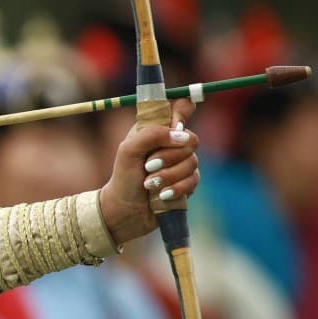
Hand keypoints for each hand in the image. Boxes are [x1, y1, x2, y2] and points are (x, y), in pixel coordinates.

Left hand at [99, 98, 200, 243]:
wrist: (124, 210)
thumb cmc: (123, 178)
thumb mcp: (128, 150)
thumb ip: (151, 135)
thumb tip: (181, 135)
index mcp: (155, 129)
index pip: (179, 107)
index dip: (182, 112)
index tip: (173, 126)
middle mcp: (170, 143)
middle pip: (190, 139)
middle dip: (170, 156)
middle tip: (148, 166)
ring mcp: (180, 163)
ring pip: (193, 161)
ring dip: (169, 175)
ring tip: (149, 184)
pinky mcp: (187, 182)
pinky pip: (194, 180)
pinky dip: (177, 188)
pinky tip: (162, 195)